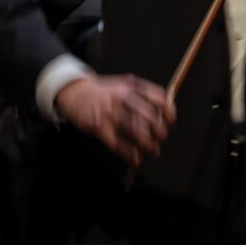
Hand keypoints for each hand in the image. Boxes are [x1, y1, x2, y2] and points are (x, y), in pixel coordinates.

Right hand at [56, 73, 174, 168]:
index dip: (169, 113)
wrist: (74, 91)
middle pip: (149, 117)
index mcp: (131, 87)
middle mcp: (122, 98)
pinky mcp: (98, 126)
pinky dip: (129, 154)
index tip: (171, 123)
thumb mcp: (123, 85)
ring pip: (136, 132)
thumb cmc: (102, 91)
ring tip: (153, 151)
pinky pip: (118, 144)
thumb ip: (142, 95)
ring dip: (148, 145)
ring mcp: (110, 112)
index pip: (159, 98)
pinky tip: (135, 158)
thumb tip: (164, 111)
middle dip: (160, 132)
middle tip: (162, 139)